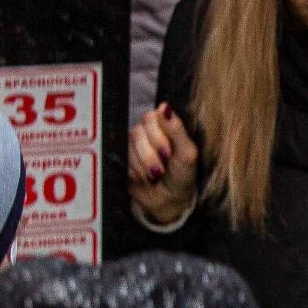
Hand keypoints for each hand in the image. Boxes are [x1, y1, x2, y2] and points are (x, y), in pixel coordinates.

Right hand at [127, 105, 201, 225]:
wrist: (169, 201)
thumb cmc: (182, 175)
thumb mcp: (186, 153)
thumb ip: (177, 130)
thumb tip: (165, 107)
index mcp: (163, 124)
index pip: (151, 118)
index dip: (158, 137)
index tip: (168, 153)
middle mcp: (145, 131)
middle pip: (137, 133)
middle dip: (150, 156)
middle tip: (161, 168)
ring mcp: (132, 145)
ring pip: (128, 148)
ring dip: (143, 167)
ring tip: (154, 176)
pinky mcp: (122, 158)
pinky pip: (121, 160)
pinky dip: (133, 172)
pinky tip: (142, 178)